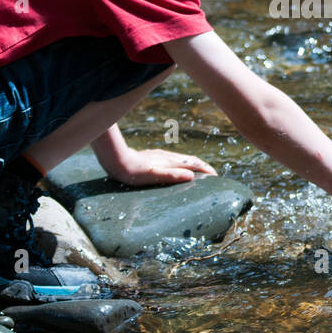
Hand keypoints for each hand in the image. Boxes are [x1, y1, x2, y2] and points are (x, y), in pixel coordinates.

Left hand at [100, 147, 216, 186]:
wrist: (116, 161)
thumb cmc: (133, 172)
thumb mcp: (154, 175)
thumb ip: (172, 175)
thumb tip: (192, 176)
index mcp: (171, 161)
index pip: (194, 163)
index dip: (206, 169)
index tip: (216, 176)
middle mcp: (168, 156)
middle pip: (190, 160)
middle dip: (202, 167)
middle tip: (211, 176)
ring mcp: (160, 156)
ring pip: (181, 159)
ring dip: (192, 166)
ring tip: (198, 174)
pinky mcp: (153, 158)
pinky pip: (173, 161)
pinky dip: (181, 165)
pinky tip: (176, 170)